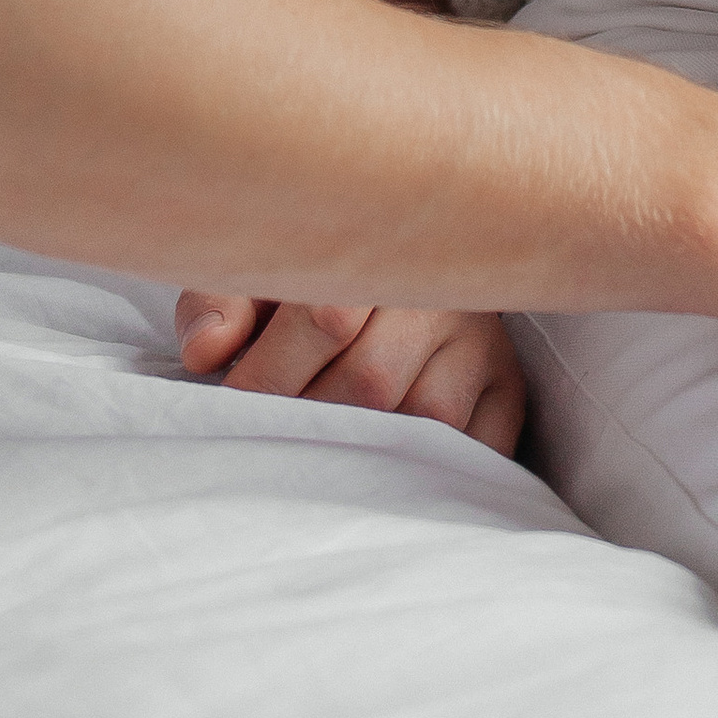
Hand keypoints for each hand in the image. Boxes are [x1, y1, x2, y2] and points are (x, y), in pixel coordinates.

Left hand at [175, 290, 526, 451]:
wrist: (406, 261)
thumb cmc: (312, 281)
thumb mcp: (259, 275)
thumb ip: (221, 304)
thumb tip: (208, 354)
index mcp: (382, 245)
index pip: (327, 317)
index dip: (268, 376)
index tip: (231, 405)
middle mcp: (443, 291)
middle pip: (373, 378)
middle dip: (309, 419)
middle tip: (270, 439)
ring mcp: (483, 342)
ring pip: (427, 418)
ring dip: (368, 450)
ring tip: (323, 456)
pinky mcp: (509, 388)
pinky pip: (481, 447)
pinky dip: (434, 469)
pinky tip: (388, 472)